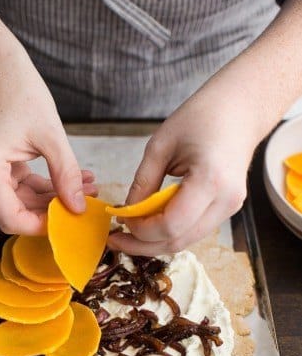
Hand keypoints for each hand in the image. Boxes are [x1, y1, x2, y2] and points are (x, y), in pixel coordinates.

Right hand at [0, 53, 95, 234]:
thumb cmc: (18, 92)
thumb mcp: (51, 135)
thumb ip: (66, 174)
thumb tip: (79, 208)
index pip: (11, 219)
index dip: (41, 225)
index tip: (71, 220)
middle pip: (17, 213)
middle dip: (53, 210)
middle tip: (87, 201)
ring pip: (22, 204)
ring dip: (54, 199)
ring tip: (86, 188)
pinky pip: (21, 190)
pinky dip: (46, 188)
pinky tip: (73, 182)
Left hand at [108, 88, 257, 254]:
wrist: (240, 110)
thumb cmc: (201, 117)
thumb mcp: (160, 146)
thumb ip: (143, 183)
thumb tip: (126, 214)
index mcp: (211, 180)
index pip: (170, 225)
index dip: (140, 230)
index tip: (120, 220)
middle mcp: (225, 201)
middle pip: (178, 241)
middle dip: (143, 245)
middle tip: (116, 240)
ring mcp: (230, 208)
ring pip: (186, 241)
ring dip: (155, 242)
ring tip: (129, 233)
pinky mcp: (227, 210)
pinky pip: (193, 230)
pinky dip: (169, 232)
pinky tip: (150, 225)